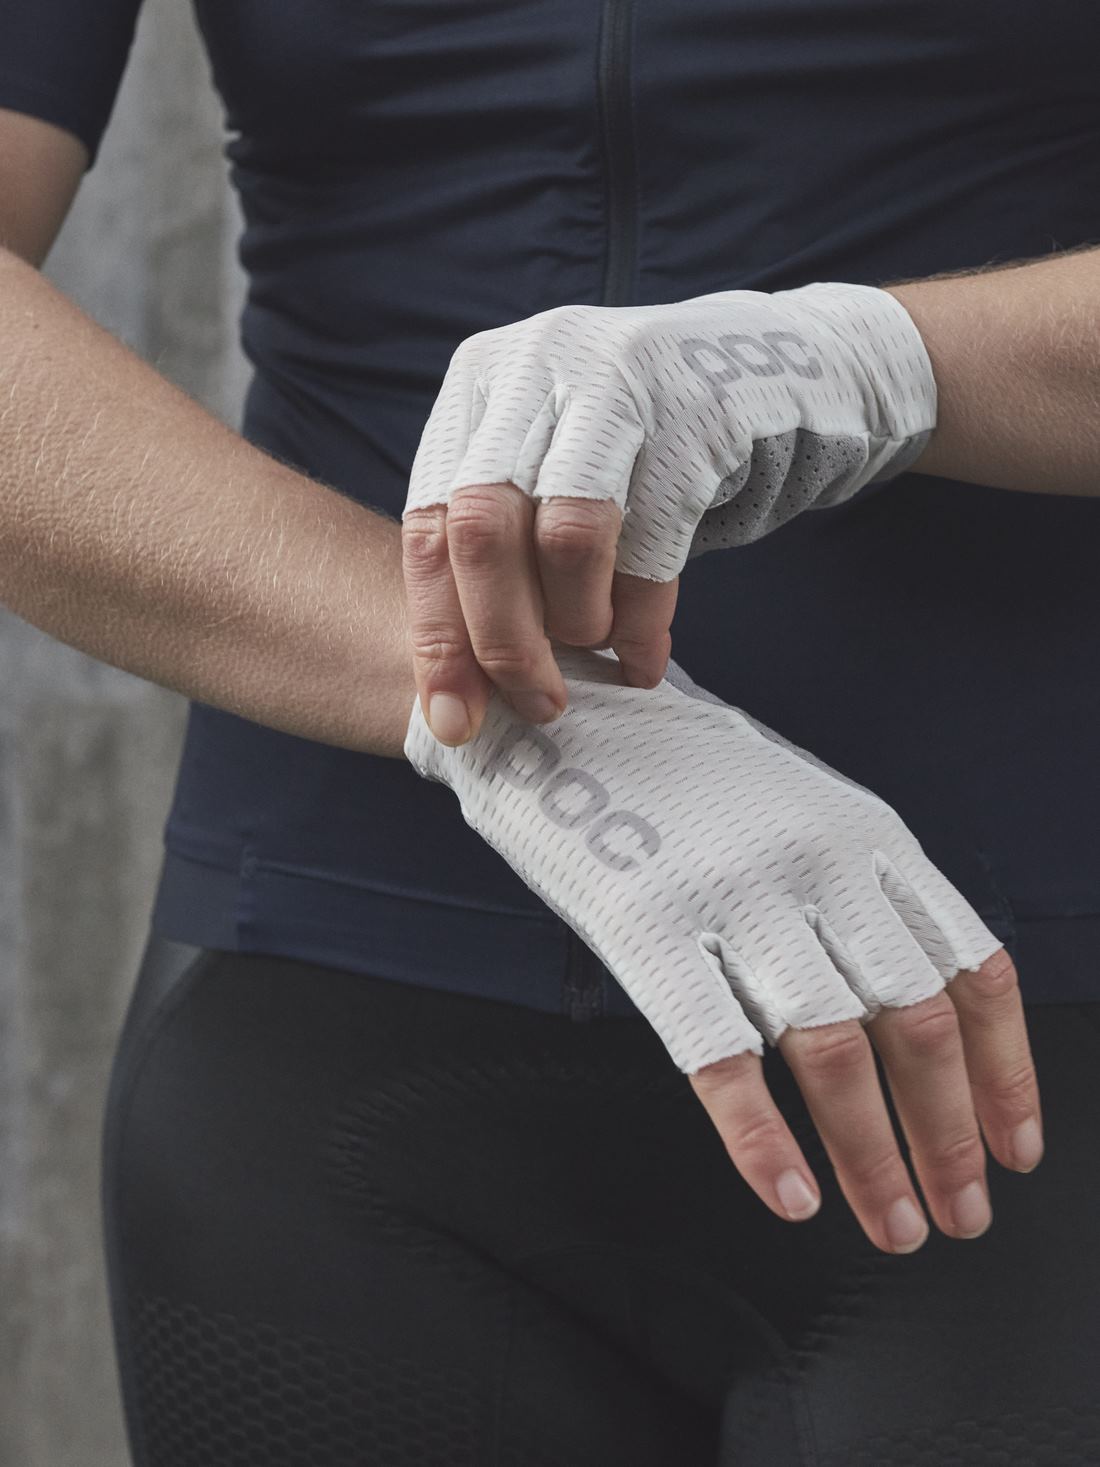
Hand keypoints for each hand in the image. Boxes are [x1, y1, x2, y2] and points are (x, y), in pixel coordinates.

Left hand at [402, 282, 934, 743]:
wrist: (785, 375)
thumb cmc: (646, 452)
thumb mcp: (552, 477)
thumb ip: (504, 556)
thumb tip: (459, 693)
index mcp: (480, 383)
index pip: (429, 521)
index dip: (440, 631)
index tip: (456, 717)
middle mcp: (536, 366)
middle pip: (483, 528)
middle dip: (503, 639)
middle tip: (536, 702)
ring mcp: (619, 380)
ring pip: (565, 535)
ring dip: (578, 621)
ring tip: (600, 653)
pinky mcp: (698, 413)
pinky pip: (655, 543)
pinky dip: (643, 618)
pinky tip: (645, 657)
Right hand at [404, 648, 1041, 1253]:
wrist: (559, 714)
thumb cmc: (681, 776)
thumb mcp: (799, 808)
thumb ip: (858, 893)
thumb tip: (916, 1013)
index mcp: (867, 834)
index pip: (972, 967)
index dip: (1006, 1071)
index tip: (1016, 1146)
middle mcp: (818, 861)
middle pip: (917, 1022)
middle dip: (950, 1138)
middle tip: (958, 1214)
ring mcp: (734, 892)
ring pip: (835, 1050)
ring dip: (875, 1158)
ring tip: (892, 1225)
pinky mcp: (648, 926)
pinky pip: (719, 1052)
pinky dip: (760, 1138)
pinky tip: (788, 1194)